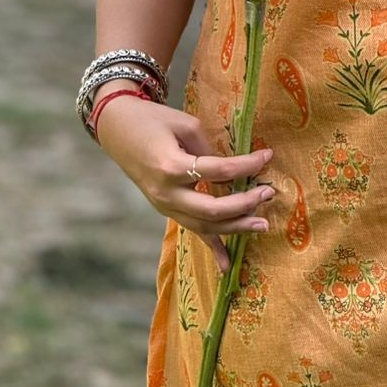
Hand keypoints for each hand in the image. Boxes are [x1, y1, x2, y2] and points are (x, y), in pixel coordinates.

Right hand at [96, 91, 274, 274]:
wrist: (118, 130)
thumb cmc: (152, 120)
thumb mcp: (184, 124)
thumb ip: (208, 149)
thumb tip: (234, 170)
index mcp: (171, 166)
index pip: (219, 171)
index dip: (247, 165)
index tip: (267, 156)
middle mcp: (167, 193)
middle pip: (212, 209)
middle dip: (245, 203)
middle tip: (268, 193)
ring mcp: (164, 206)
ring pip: (204, 225)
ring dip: (235, 227)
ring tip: (262, 223)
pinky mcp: (165, 209)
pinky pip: (192, 231)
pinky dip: (211, 248)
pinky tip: (227, 266)